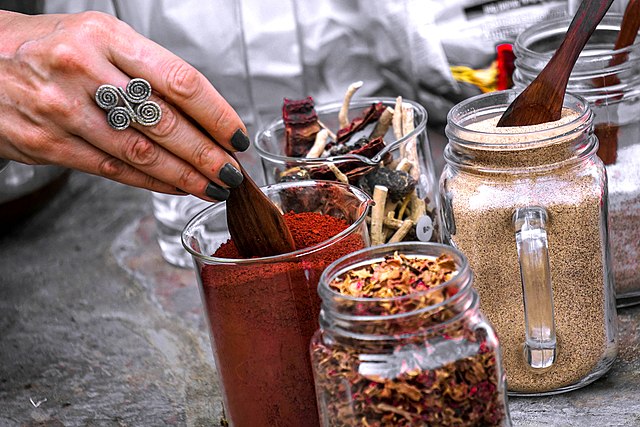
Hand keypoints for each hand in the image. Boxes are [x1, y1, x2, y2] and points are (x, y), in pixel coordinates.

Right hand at [0, 10, 247, 200]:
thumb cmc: (47, 47)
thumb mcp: (97, 37)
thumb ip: (144, 69)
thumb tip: (199, 112)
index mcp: (105, 37)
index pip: (179, 80)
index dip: (216, 114)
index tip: (236, 135)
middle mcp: (83, 70)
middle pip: (164, 122)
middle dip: (207, 154)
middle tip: (232, 172)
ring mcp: (62, 109)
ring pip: (140, 152)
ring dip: (184, 176)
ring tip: (212, 186)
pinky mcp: (48, 144)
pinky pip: (113, 169)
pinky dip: (150, 182)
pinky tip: (174, 187)